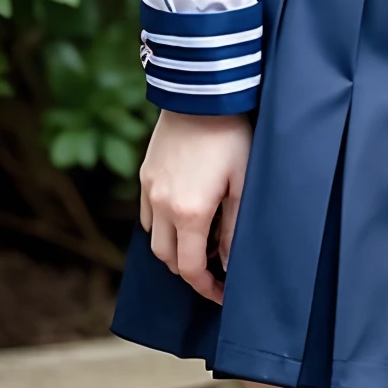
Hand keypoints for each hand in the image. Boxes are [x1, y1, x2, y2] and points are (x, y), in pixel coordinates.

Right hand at [138, 110, 252, 304]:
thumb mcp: (242, 183)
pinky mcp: (145, 174)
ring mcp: (150, 189)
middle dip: (189, 271)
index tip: (221, 294)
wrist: (203, 93)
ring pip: (154, 238)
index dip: (206, 288)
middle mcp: (162, 205)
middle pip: (167, 259)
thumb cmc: (231, 135)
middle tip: (214, 268)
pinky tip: (182, 216)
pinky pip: (148, 213)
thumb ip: (234, 228)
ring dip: (173, 249)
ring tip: (199, 242)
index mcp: (189, 213)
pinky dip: (162, 226)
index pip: (190, 269)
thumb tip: (227, 264)